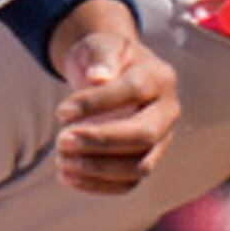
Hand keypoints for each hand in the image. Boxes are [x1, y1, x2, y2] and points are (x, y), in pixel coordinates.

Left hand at [50, 0, 180, 194]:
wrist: (112, 75)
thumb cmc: (105, 59)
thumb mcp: (101, 45)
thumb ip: (102, 57)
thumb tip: (98, 77)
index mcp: (160, 77)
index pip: (134, 91)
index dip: (97, 103)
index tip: (61, 111)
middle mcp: (168, 112)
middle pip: (143, 135)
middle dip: (100, 142)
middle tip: (61, 140)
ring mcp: (161, 141)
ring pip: (138, 166)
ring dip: (97, 168)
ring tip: (61, 160)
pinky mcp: (146, 161)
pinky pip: (128, 183)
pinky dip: (97, 185)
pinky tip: (67, 176)